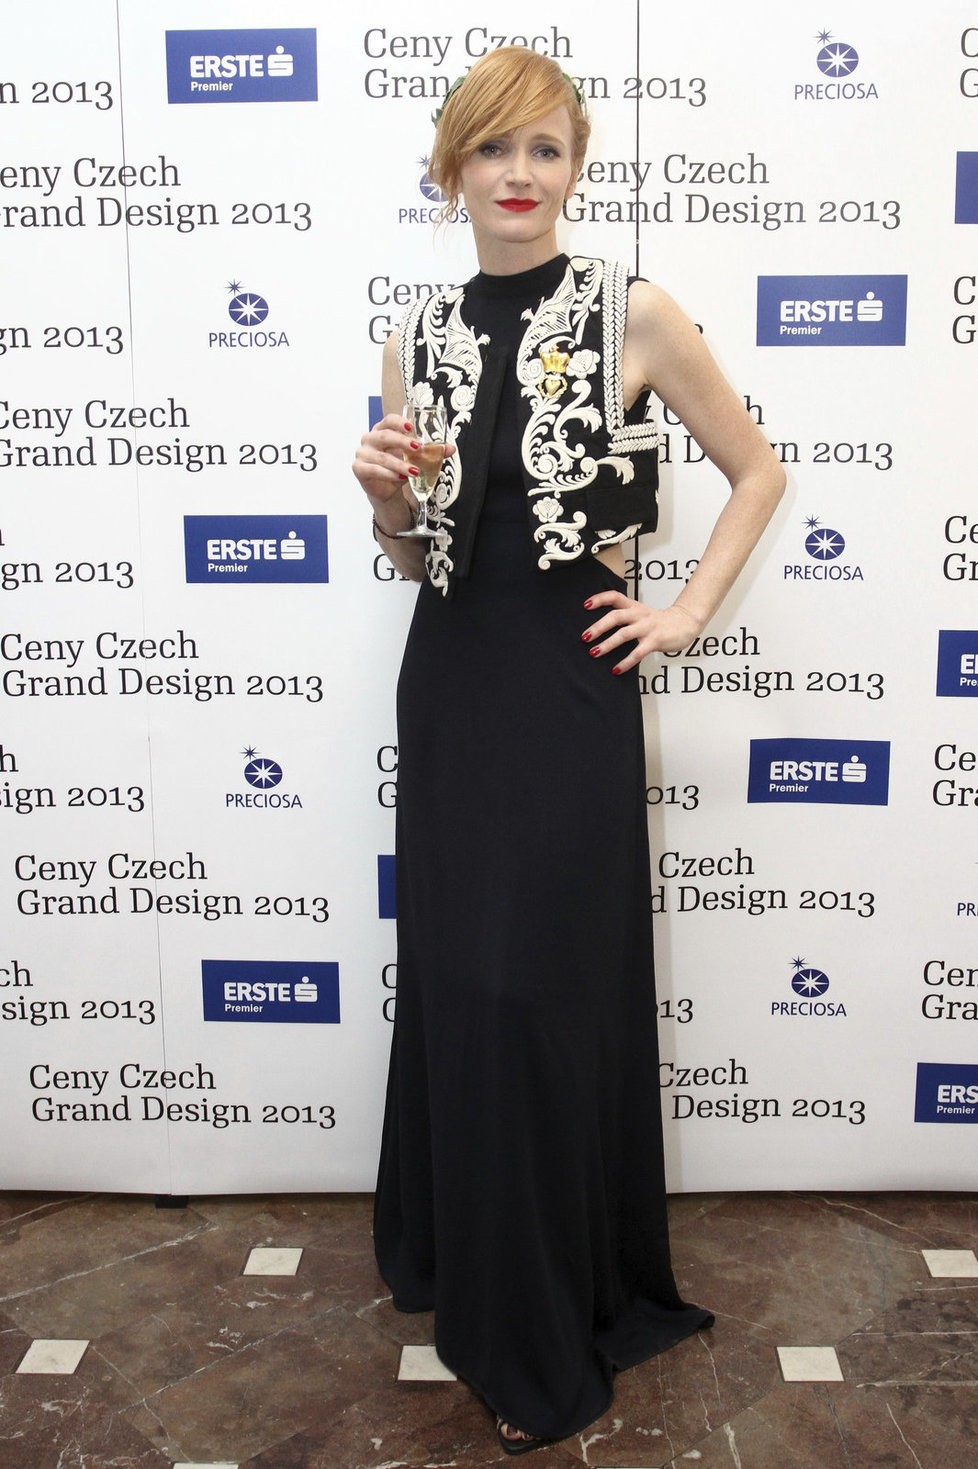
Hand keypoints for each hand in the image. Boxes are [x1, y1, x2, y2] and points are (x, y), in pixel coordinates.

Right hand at [353, 411, 454, 504]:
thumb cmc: (399, 467)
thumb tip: (451, 448)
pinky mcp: (358, 468)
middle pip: (384, 436)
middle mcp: (370, 438)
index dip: (399, 422)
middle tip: (417, 448)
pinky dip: (389, 474)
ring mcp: (362, 453)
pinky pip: (373, 470)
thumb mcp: (416, 458)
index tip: (411, 427)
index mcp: (382, 430)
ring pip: (381, 457)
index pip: (388, 420)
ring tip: (415, 471)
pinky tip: (401, 478)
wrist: (386, 488)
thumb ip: (431, 452)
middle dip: (402, 441)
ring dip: (399, 464)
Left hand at [581, 591, 702, 673]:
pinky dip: (626, 662)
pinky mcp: (655, 641)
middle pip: (616, 616)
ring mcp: (648, 627)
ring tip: (594, 653)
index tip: (585, 605)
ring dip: (607, 644)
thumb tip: (599, 627)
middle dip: (598, 627)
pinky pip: (638, 653)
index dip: (600, 599)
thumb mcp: (641, 613)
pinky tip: (616, 669)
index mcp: (634, 606)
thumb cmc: (659, 621)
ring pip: (624, 634)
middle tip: (584, 637)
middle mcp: (639, 614)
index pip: (615, 596)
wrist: (686, 623)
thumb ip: (624, 616)